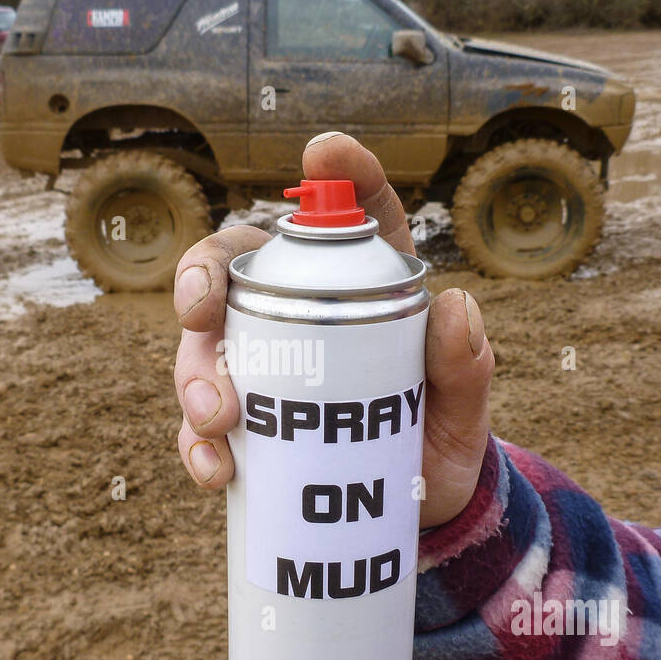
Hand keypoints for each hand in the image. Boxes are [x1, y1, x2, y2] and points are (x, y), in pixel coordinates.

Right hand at [173, 132, 494, 527]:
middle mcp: (297, 316)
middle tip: (201, 315)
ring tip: (219, 417)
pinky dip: (197, 445)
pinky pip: (200, 426)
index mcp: (361, 287)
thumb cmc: (439, 437)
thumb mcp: (465, 407)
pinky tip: (214, 468)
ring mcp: (260, 371)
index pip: (349, 216)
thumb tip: (453, 305)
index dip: (338, 174)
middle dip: (203, 280)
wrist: (416, 509)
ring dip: (194, 375)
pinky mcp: (241, 429)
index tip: (323, 149)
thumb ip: (466, 363)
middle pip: (234, 270)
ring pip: (202, 348)